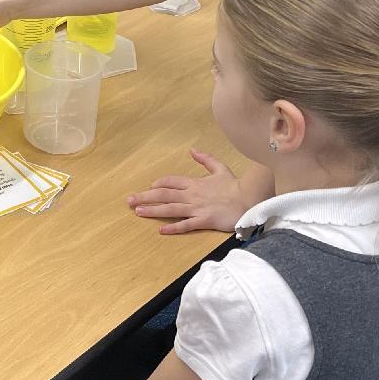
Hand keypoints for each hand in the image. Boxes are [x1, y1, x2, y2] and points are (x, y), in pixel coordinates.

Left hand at [127, 149, 242, 235]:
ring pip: (171, 209)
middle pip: (164, 195)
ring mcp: (197, 208)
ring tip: (137, 212)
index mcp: (194, 183)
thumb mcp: (219, 168)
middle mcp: (192, 195)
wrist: (249, 199)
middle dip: (145, 197)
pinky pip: (187, 224)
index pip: (170, 182)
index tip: (148, 188)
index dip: (157, 184)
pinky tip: (161, 229)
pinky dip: (174, 227)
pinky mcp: (205, 220)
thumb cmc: (234, 186)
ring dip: (152, 210)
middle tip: (129, 200)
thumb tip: (193, 150)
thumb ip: (205, 159)